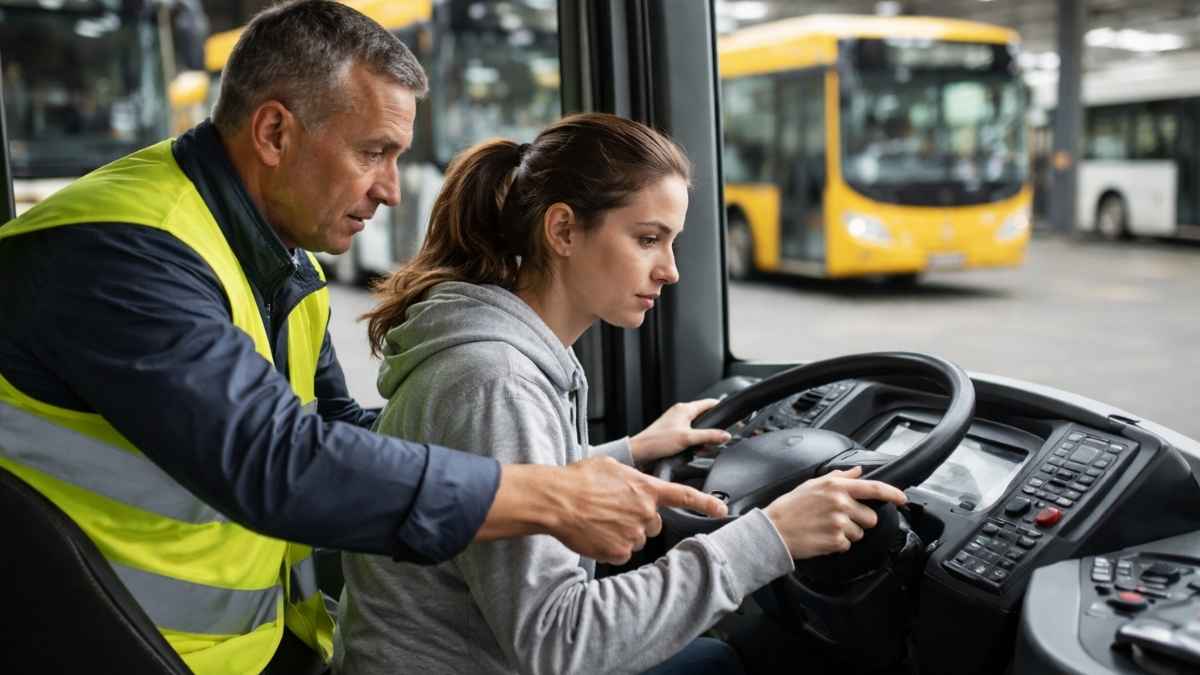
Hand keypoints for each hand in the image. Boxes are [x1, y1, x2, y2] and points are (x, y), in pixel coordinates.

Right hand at [553, 457, 728, 562]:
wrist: (557, 500)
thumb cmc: (578, 480)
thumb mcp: (611, 466)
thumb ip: (632, 477)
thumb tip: (635, 485)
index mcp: (646, 490)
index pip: (684, 496)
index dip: (705, 503)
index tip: (721, 509)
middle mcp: (644, 513)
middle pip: (654, 523)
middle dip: (640, 519)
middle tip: (615, 511)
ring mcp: (632, 535)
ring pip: (636, 538)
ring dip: (623, 533)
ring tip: (601, 520)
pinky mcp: (618, 552)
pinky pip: (621, 553)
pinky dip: (611, 547)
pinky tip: (597, 534)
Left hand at [629, 399, 731, 463]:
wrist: (640, 452)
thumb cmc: (657, 442)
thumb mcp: (688, 439)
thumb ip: (709, 436)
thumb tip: (726, 435)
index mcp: (685, 408)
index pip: (710, 403)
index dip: (722, 409)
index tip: (732, 417)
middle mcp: (680, 413)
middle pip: (705, 417)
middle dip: (712, 430)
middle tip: (717, 440)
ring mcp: (676, 422)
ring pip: (698, 428)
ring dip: (702, 439)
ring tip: (700, 449)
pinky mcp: (673, 432)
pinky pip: (690, 435)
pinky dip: (694, 443)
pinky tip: (692, 452)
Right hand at [763, 466, 907, 559]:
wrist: (774, 529)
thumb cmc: (790, 507)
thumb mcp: (813, 484)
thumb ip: (838, 477)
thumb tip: (857, 472)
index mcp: (836, 487)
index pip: (874, 488)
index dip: (893, 494)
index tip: (902, 499)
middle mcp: (840, 504)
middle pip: (870, 517)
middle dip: (859, 521)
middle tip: (838, 519)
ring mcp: (839, 523)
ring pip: (860, 533)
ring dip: (847, 534)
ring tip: (826, 528)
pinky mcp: (835, 541)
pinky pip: (847, 545)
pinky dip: (837, 544)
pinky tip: (822, 537)